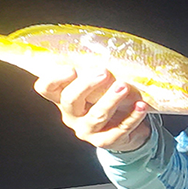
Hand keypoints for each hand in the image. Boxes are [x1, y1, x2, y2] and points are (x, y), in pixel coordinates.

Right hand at [33, 68, 151, 150]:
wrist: (121, 132)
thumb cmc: (103, 101)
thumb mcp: (93, 87)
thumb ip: (91, 72)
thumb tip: (106, 47)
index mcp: (62, 98)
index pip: (46, 88)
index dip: (54, 79)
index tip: (71, 68)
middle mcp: (71, 115)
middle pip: (70, 100)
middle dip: (87, 85)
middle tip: (104, 72)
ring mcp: (87, 130)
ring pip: (96, 115)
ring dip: (111, 99)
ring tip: (124, 86)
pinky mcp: (106, 141)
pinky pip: (119, 130)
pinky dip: (132, 117)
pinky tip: (141, 105)